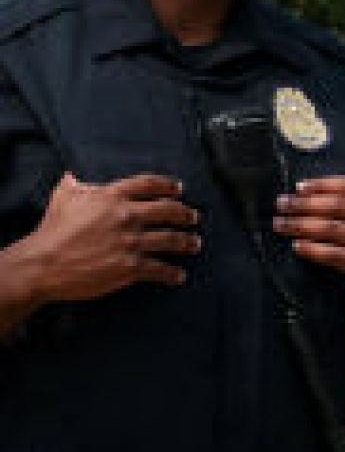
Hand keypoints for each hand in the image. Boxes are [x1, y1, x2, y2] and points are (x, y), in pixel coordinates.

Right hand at [23, 172, 199, 301]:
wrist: (43, 264)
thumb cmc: (52, 231)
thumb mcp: (63, 198)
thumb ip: (75, 186)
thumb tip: (75, 176)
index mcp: (111, 197)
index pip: (148, 185)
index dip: (167, 185)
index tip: (178, 189)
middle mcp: (126, 217)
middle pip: (168, 211)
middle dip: (185, 214)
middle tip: (193, 217)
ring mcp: (130, 243)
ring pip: (171, 240)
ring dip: (187, 242)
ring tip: (194, 244)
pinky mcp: (131, 267)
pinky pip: (161, 269)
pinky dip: (173, 273)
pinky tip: (179, 275)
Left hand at [273, 176, 344, 330]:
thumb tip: (312, 193)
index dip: (321, 185)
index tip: (298, 188)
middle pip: (337, 205)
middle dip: (304, 203)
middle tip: (281, 204)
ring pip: (331, 228)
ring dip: (301, 224)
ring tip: (281, 224)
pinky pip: (333, 254)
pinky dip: (311, 249)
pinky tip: (297, 246)